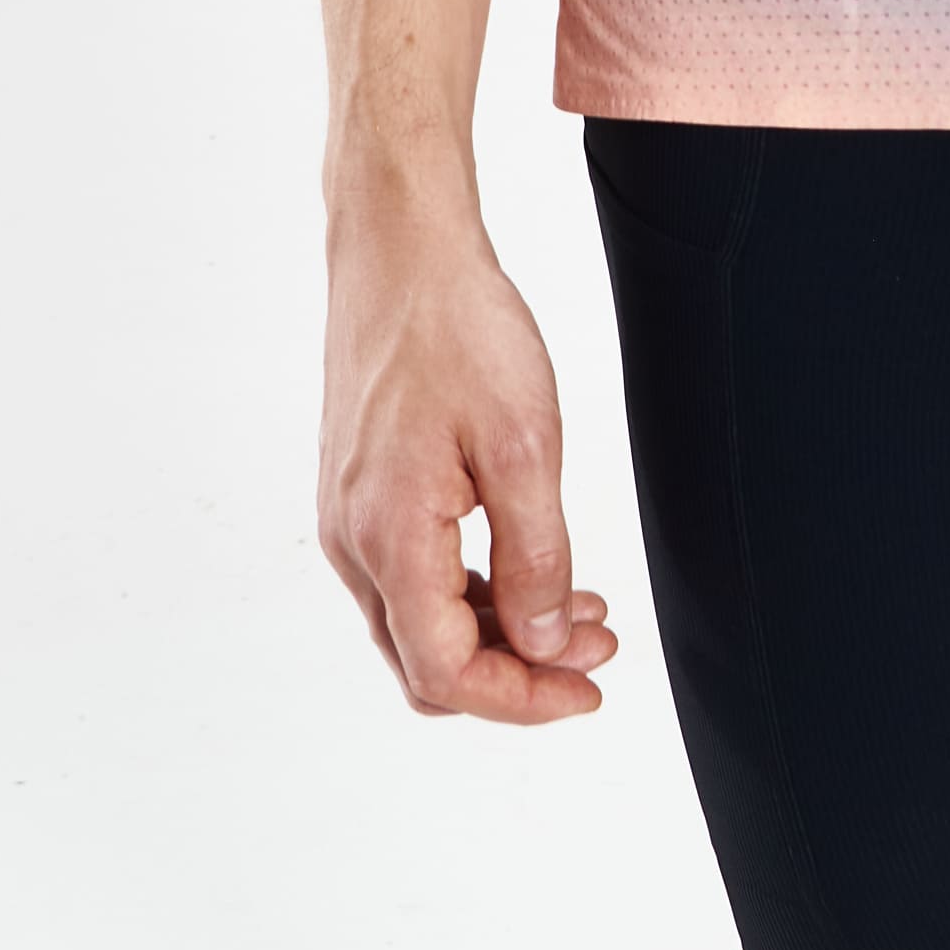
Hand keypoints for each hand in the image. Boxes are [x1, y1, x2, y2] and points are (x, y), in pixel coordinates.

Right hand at [318, 183, 619, 725]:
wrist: (400, 250)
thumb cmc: (458, 329)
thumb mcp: (525, 445)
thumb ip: (536, 556)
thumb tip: (545, 644)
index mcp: (387, 536)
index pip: (446, 672)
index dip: (522, 699)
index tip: (589, 689)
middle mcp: (353, 541)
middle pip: (427, 662)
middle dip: (518, 672)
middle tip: (598, 649)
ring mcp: (350, 518)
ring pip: (421, 622)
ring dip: (501, 633)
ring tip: (583, 611)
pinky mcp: (361, 493)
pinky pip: (412, 577)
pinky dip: (474, 592)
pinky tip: (532, 569)